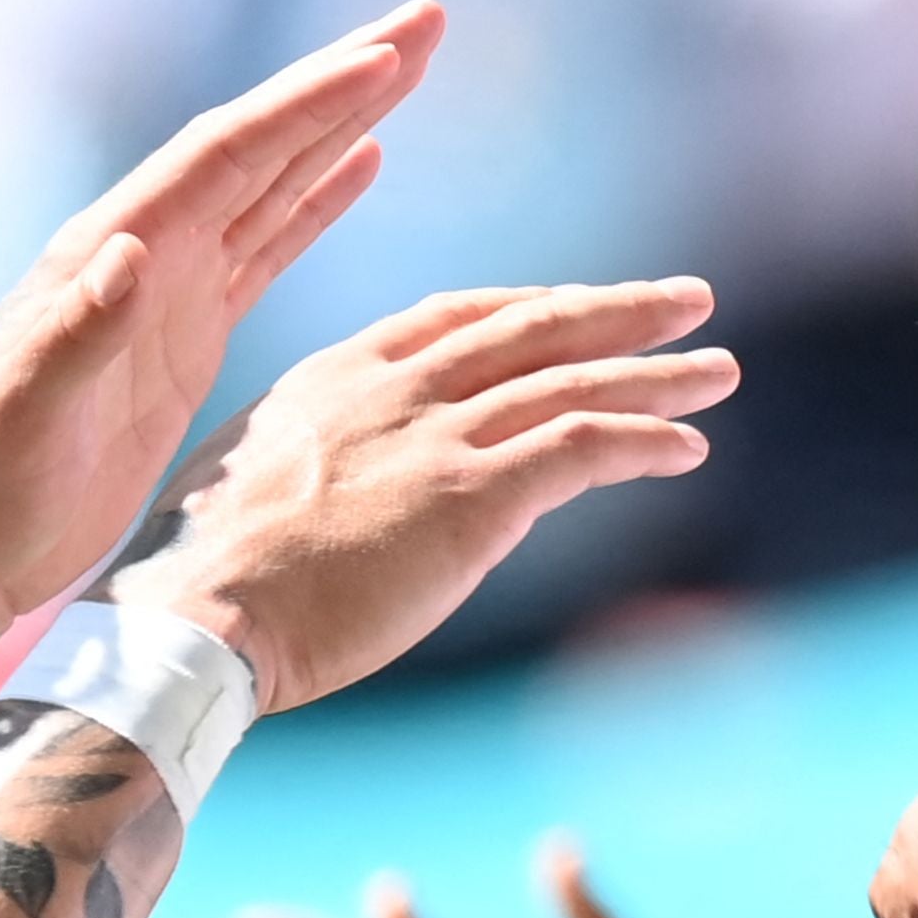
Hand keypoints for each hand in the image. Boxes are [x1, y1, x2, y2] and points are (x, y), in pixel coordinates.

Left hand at [0, 7, 439, 634]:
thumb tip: (129, 252)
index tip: (383, 57)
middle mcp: (145, 249)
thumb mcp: (27, 417)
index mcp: (113, 253)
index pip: (224, 157)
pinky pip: (267, 244)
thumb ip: (76, 334)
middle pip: (260, 144)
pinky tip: (363, 160)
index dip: (304, 107)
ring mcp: (169, 288)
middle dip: (343, 82)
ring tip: (410, 65)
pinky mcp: (185, 332)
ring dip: (342, 123)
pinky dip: (319, 198)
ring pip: (273, 181)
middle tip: (427, 21)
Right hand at [113, 281, 730, 714]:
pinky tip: (689, 446)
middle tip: (688, 301)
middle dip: (618, 312)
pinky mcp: (473, 494)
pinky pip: (583, 445)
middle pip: (531, 327)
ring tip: (719, 370)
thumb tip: (355, 490)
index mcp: (340, 374)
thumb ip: (322, 462)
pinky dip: (645, 438)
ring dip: (657, 372)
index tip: (579, 305)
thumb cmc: (209, 580)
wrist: (198, 616)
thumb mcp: (259, 481)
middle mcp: (396, 386)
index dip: (530, 308)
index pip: (455, 318)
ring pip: (573, 379)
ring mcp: (437, 435)